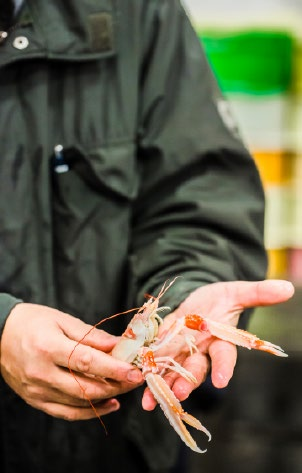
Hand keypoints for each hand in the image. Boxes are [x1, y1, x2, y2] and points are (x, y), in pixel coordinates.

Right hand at [0, 303, 142, 419]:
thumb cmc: (31, 322)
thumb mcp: (62, 320)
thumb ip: (91, 336)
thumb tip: (119, 345)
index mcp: (49, 348)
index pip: (88, 362)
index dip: (114, 369)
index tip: (135, 371)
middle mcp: (41, 373)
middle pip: (86, 387)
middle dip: (116, 385)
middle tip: (136, 379)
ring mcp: (37, 390)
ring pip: (79, 402)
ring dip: (107, 398)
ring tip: (125, 388)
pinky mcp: (36, 400)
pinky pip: (66, 412)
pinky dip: (90, 412)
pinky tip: (108, 404)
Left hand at [142, 279, 293, 409]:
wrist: (195, 299)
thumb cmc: (219, 299)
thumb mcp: (235, 292)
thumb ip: (257, 292)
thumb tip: (288, 286)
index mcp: (220, 340)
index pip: (225, 356)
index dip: (223, 368)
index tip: (222, 381)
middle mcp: (201, 351)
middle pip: (196, 370)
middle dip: (188, 382)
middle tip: (180, 393)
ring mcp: (181, 352)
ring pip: (173, 373)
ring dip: (162, 386)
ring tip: (151, 401)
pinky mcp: (163, 349)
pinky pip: (154, 364)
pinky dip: (145, 374)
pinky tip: (137, 385)